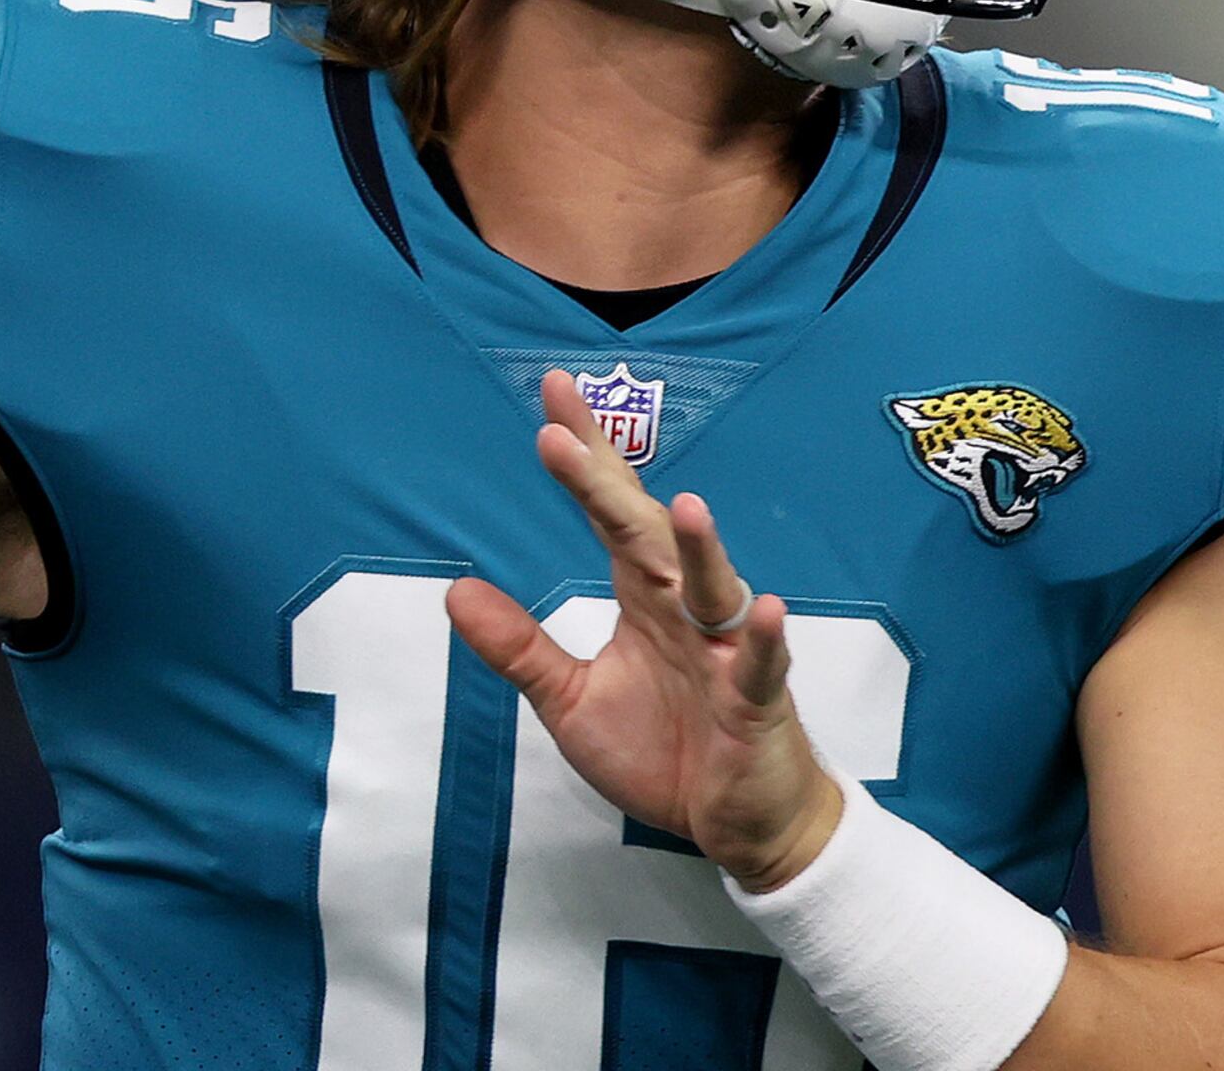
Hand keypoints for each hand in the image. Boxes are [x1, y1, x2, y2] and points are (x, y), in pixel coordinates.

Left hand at [449, 371, 850, 894]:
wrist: (740, 825)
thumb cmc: (667, 751)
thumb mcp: (572, 702)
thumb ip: (521, 648)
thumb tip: (456, 591)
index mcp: (645, 598)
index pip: (611, 514)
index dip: (584, 460)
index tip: (552, 399)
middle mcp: (687, 609)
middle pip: (648, 534)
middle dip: (609, 483)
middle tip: (562, 431)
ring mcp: (728, 652)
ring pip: (716, 588)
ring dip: (703, 548)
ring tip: (683, 504)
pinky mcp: (759, 702)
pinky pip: (764, 666)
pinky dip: (766, 640)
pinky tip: (765, 610)